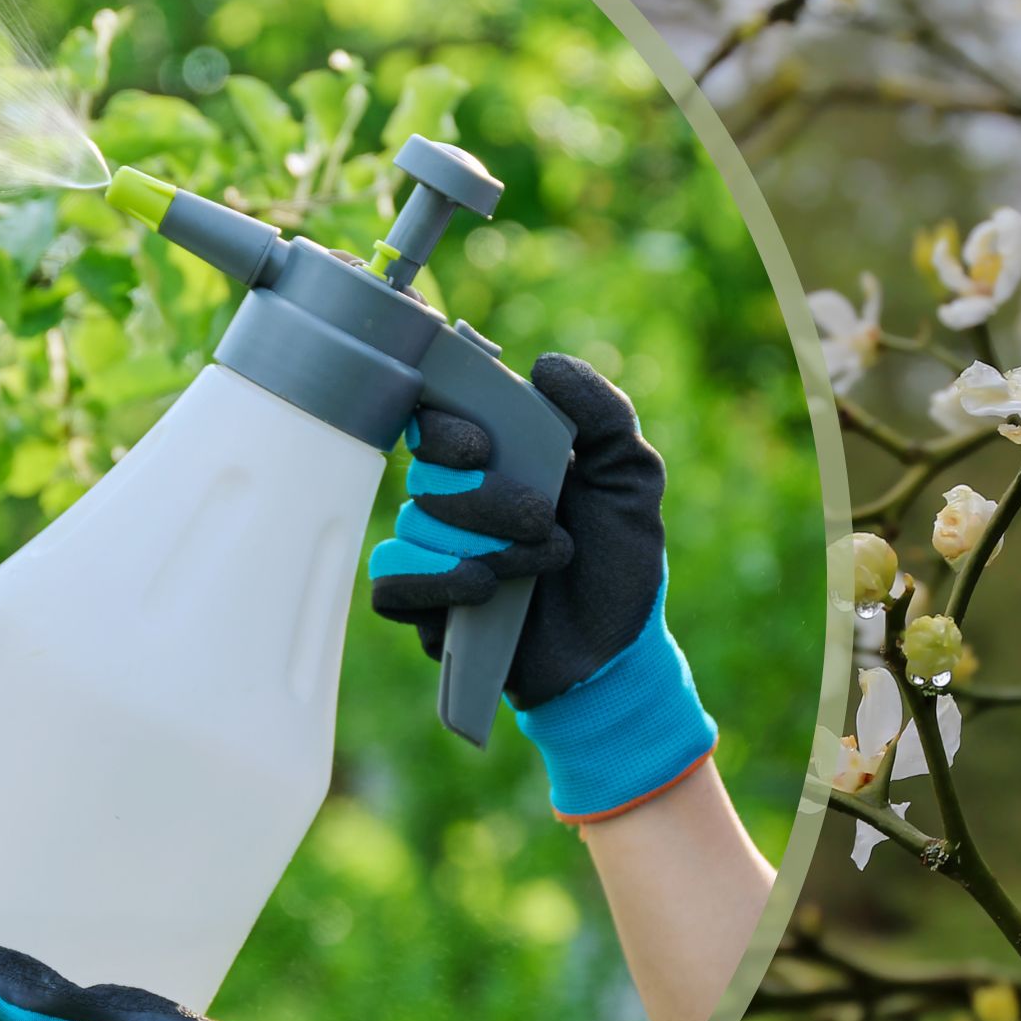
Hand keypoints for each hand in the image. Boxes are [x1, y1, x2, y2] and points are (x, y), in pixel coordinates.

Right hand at [369, 354, 715, 821]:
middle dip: (484, 497)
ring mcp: (437, 553)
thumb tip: (546, 366)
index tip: (484, 448)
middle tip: (541, 517)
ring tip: (543, 562)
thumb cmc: (620, 562)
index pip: (435, 418)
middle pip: (425, 473)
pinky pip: (390, 585)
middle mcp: (458, 498)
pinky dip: (432, 581)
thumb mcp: (630, 481)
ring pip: (416, 527)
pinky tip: (482, 588)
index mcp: (497, 458)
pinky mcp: (427, 608)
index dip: (445, 427)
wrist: (619, 653)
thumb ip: (603, 415)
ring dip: (483, 544)